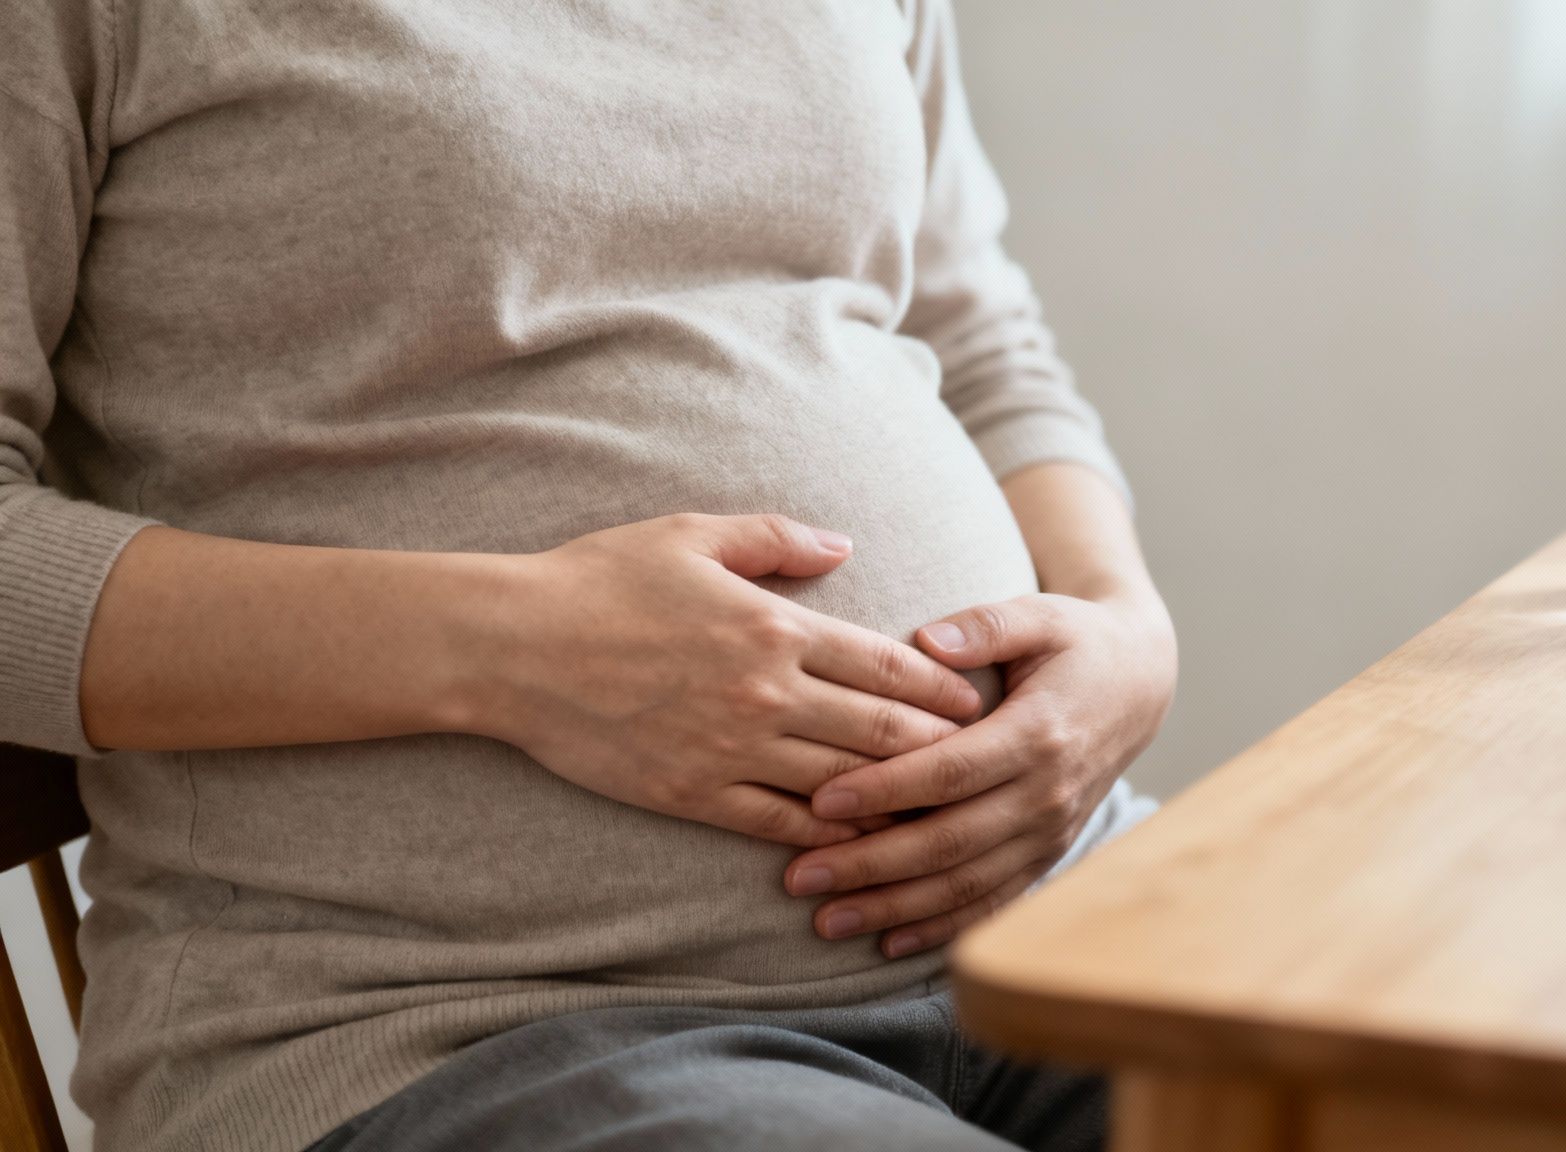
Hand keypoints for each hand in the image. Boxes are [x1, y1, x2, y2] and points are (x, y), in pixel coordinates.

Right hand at [473, 513, 984, 846]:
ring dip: (897, 797)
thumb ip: (777, 539)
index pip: (888, 663)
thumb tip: (843, 546)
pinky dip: (829, 835)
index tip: (978, 701)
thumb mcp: (692, 535)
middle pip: (883, 731)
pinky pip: (781, 825)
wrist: (512, 648)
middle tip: (984, 760)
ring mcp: (733, 751)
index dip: (943, 687)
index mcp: (776, 627)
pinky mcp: (696, 795)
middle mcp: (767, 695)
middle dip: (940, 747)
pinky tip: (860, 842)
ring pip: (842, 784)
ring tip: (940, 807)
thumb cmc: (600, 581)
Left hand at [781, 590, 1175, 955]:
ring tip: (827, 919)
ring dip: (895, 908)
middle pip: (949, 841)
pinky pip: (993, 901)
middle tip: (799, 877)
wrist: (1140, 686)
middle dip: (870, 864)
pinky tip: (889, 942)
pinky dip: (942, 927)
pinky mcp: (1049, 854)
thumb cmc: (1076, 643)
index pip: (950, 771)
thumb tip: (927, 642)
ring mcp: (1051, 832)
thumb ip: (983, 624)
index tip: (820, 800)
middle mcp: (1047, 794)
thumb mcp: (1040, 615)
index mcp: (1038, 733)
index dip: (886, 790)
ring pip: (966, 884)